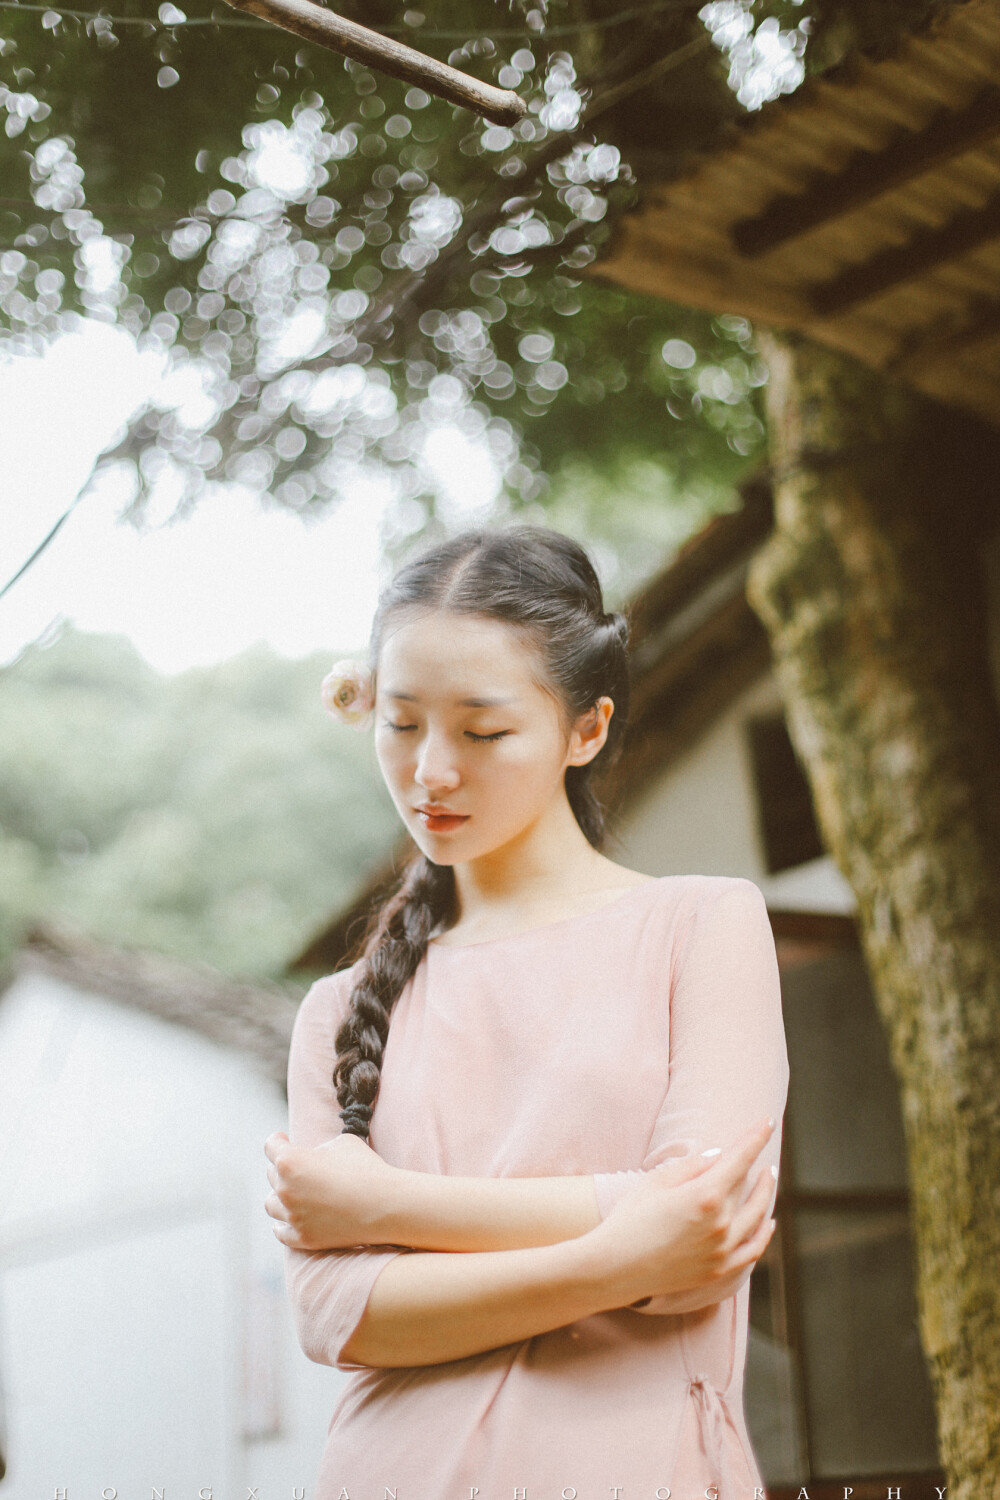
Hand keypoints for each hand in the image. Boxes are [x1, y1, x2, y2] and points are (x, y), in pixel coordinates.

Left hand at [263, 1130, 399, 1251]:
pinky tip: (289, 1218)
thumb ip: (319, 1148)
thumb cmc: (365, 1168)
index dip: (278, 1140)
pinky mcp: (302, 1238)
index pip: (271, 1147)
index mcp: (290, 1161)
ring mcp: (292, 1217)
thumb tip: (313, 1156)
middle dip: (283, 1167)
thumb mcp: (341, 1142)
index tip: (284, 1140)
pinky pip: (281, 1231)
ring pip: (271, 1204)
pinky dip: (283, 1223)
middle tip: (300, 1166)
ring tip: (292, 1193)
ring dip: (279, 1196)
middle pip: (272, 1174)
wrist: (385, 1206)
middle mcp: (285, 1189)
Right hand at [594, 1117, 776, 1303]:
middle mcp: (721, 1224)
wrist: (614, 1269)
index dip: (755, 1137)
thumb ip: (691, 1166)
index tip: (767, 1121)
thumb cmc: (629, 1219)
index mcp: (705, 1195)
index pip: (740, 1159)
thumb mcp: (655, 1182)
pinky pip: (752, 1250)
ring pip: (757, 1217)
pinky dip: (764, 1233)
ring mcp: (722, 1251)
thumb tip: (718, 1157)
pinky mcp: (718, 1271)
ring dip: (765, 1193)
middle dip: (758, 1163)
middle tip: (761, 1144)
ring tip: (768, 1177)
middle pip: (749, 1186)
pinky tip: (767, 1221)